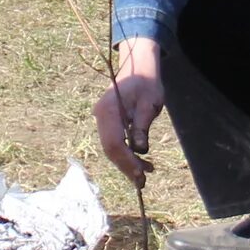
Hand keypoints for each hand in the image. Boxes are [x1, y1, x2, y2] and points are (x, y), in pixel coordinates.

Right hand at [93, 35, 164, 185]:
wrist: (138, 68)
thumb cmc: (147, 83)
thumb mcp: (149, 103)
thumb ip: (142, 125)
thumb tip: (139, 150)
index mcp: (108, 109)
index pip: (114, 142)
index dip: (126, 161)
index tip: (141, 173)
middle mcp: (100, 116)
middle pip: (110, 149)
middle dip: (126, 166)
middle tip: (143, 181)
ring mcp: (102, 120)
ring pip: (111, 148)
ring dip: (126, 163)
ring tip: (145, 175)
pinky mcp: (107, 123)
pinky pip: (114, 143)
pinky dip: (125, 155)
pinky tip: (139, 163)